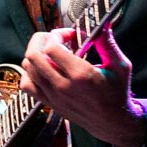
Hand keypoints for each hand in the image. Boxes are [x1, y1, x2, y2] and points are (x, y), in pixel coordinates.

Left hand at [19, 26, 145, 146]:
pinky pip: (26, 84)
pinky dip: (29, 72)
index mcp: (80, 75)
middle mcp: (62, 86)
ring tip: (51, 52)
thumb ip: (107, 43)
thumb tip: (102, 24)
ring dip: (36, 54)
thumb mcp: (120, 65)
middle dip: (41, 40)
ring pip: (27, 67)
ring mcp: (52, 95)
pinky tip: (43, 68)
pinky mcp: (48, 102)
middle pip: (33, 55)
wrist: (111, 122)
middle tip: (55, 39)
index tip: (69, 34)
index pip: (51, 47)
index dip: (57, 34)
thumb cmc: (117, 92)